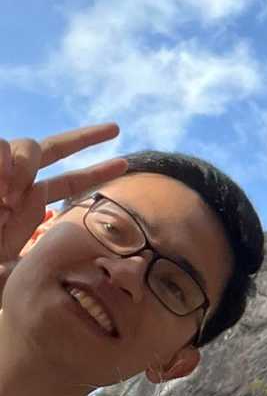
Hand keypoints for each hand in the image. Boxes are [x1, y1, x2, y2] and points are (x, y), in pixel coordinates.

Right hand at [0, 124, 125, 263]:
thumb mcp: (8, 267)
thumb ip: (29, 247)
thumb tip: (52, 218)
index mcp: (26, 202)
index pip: (67, 182)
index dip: (95, 172)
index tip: (125, 164)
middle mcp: (13, 181)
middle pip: (53, 149)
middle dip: (84, 138)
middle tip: (116, 129)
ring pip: (25, 146)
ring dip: (25, 162)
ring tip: (9, 195)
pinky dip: (3, 159)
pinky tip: (1, 186)